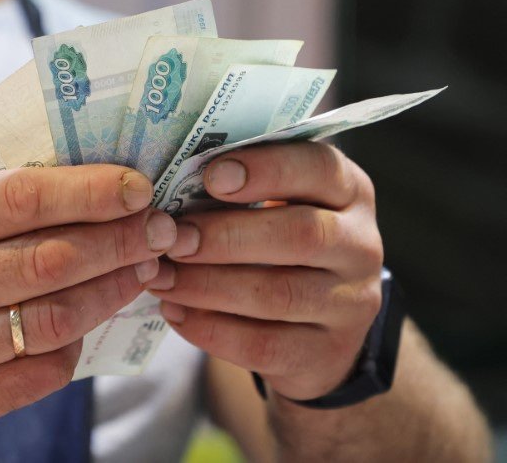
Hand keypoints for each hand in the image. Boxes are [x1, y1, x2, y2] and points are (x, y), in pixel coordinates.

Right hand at [0, 165, 175, 421]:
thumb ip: (4, 194)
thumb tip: (104, 181)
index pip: (20, 200)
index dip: (90, 191)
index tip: (139, 188)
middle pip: (48, 261)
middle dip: (119, 240)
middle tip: (161, 228)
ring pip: (55, 318)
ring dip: (114, 289)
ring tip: (145, 266)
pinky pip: (47, 368)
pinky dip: (81, 337)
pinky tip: (95, 312)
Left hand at [146, 142, 382, 399]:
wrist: (317, 327)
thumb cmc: (279, 244)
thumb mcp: (277, 204)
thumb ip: (239, 189)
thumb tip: (168, 190)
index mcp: (349, 191)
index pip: (320, 168)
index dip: (266, 169)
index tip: (211, 176)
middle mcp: (360, 245)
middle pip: (300, 234)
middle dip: (225, 236)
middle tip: (172, 237)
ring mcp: (351, 304)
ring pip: (278, 294)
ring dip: (208, 286)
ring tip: (161, 278)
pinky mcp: (327, 353)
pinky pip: (264, 345)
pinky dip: (211, 329)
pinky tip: (175, 313)